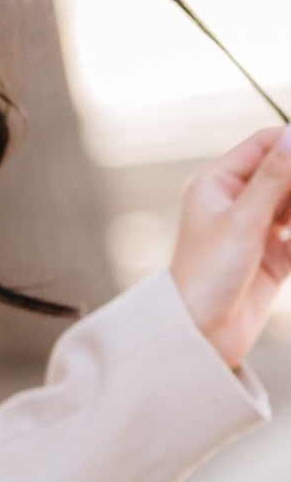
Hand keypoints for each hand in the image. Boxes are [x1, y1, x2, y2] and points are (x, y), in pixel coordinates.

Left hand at [170, 124, 290, 371]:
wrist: (199, 337)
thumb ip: (273, 177)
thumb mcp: (242, 221)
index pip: (266, 145)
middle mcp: (237, 202)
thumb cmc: (205, 277)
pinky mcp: (273, 256)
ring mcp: (256, 229)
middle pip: (286, 173)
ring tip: (290, 231)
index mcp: (218, 184)